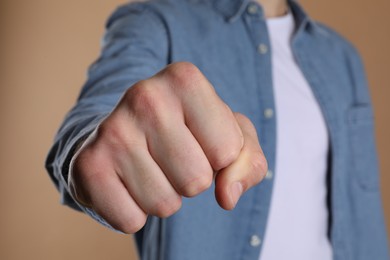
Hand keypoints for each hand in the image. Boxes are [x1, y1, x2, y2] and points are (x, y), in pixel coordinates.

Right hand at [69, 62, 267, 232]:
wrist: (120, 134)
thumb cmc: (183, 132)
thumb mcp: (228, 135)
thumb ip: (247, 161)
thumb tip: (227, 195)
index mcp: (184, 79)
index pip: (228, 151)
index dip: (219, 158)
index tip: (198, 141)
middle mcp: (145, 95)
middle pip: (197, 180)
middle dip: (191, 181)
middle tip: (170, 159)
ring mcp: (112, 130)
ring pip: (165, 204)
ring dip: (164, 196)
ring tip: (148, 169)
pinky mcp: (88, 165)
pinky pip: (131, 220)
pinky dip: (134, 212)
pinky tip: (126, 183)